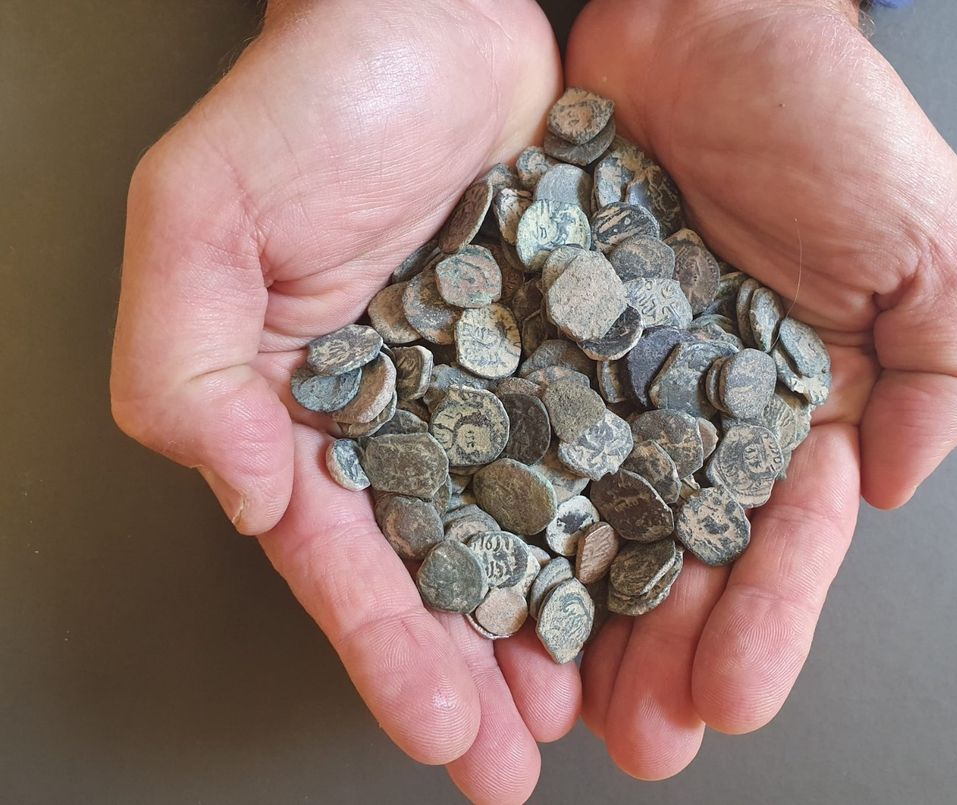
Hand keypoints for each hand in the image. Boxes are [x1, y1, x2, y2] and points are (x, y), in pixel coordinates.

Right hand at [111, 2, 574, 800]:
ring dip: (566, 628)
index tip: (441, 727)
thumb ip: (186, 363)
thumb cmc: (313, 102)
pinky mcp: (576, 351)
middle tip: (520, 764)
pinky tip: (662, 586)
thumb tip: (245, 491)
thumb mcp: (203, 218)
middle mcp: (409, 416)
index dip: (386, 645)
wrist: (434, 18)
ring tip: (605, 711)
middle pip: (444, 570)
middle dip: (481, 674)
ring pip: (536, 532)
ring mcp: (498, 390)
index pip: (343, 554)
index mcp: (312, 411)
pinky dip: (633, 522)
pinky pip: (609, 450)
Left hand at [566, 0, 956, 778]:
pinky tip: (482, 584)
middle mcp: (692, 415)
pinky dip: (495, 512)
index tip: (730, 694)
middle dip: (658, 654)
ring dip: (571, 618)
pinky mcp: (530, 341)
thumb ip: (946, 372)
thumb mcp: (928, 247)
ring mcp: (605, 384)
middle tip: (635, 739)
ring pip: (584, 522)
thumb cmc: (823, 120)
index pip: (779, 544)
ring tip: (550, 703)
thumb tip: (901, 486)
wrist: (704, 22)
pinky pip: (507, 437)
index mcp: (791, 413)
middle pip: (674, 558)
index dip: (761, 623)